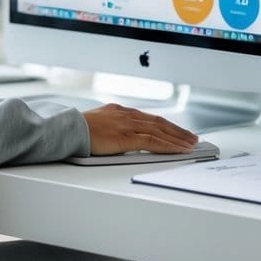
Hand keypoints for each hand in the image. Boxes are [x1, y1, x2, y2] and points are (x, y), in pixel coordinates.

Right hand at [82, 104, 197, 155]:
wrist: (68, 129)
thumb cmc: (78, 129)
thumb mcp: (98, 123)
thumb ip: (112, 127)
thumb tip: (120, 137)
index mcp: (120, 111)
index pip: (149, 117)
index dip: (165, 124)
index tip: (176, 130)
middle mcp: (127, 115)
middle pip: (159, 122)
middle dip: (177, 130)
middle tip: (191, 137)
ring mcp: (128, 125)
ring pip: (160, 130)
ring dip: (178, 138)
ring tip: (190, 145)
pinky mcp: (126, 137)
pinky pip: (153, 141)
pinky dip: (168, 145)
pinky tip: (178, 150)